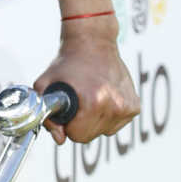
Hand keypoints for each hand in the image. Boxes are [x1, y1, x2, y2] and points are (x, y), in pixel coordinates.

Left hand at [34, 23, 138, 144]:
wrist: (94, 42)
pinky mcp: (135, 106)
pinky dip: (108, 116)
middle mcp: (115, 105)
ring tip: (91, 97)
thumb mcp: (45, 85)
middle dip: (80, 124)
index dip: (68, 125)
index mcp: (94, 102)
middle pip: (90, 136)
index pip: (77, 136)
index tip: (68, 109)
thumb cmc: (68, 63)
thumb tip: (59, 139)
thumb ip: (47, 116)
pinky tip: (103, 98)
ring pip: (104, 131)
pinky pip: (116, 125)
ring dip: (95, 120)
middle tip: (78, 102)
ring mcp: (127, 106)